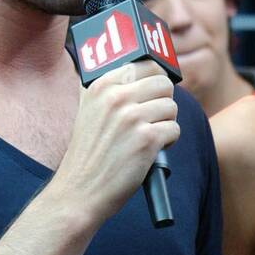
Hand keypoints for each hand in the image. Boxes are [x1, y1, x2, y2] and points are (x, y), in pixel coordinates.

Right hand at [50, 60, 179, 224]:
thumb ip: (111, 89)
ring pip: (172, 107)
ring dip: (165, 124)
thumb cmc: (89, 153)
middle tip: (150, 120)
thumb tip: (142, 67)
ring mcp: (132, 117)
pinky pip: (174, 129)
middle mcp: (116, 97)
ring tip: (146, 138)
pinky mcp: (146, 139)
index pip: (145, 64)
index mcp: (102, 85)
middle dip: (163, 102)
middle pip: (164, 83)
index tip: (150, 94)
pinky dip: (167, 142)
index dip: (153, 80)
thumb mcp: (90, 110)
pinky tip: (149, 151)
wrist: (79, 191)